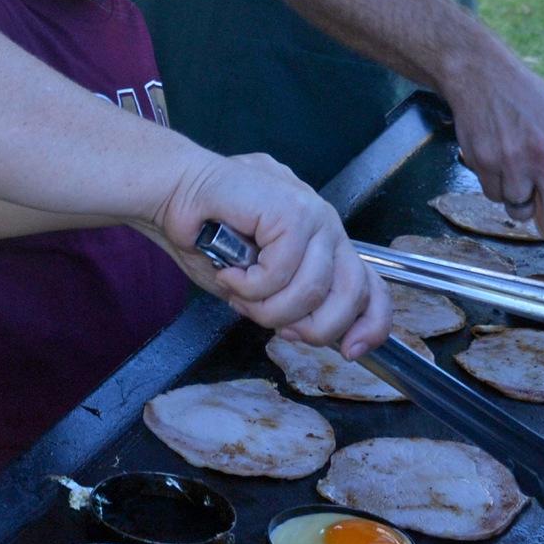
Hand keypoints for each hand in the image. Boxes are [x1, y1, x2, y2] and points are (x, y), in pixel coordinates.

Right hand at [151, 152, 389, 358]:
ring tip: (238, 291)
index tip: (350, 351)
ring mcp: (312, 213)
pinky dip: (249, 284)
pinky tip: (229, 270)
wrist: (172, 191)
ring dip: (268, 306)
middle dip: (313, 326)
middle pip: (352, 293)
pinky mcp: (291, 208)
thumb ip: (288, 300)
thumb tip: (307, 330)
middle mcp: (325, 225)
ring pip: (313, 289)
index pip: (370, 286)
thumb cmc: (205, 233)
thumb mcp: (256, 283)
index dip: (369, 324)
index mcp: (323, 242)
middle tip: (274, 326)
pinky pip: (282, 271)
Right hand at [442, 45, 543, 285]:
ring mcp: (511, 161)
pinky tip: (499, 160)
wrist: (482, 76)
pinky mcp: (483, 164)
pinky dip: (499, 187)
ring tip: (518, 167)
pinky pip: (495, 198)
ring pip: (519, 210)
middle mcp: (543, 156)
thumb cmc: (531, 100)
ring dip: (521, 200)